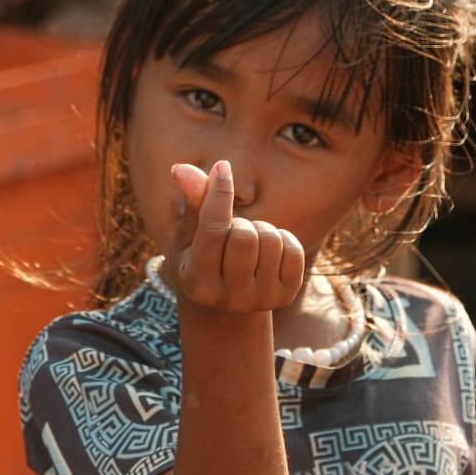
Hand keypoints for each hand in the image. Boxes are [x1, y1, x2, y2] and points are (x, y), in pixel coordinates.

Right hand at [168, 161, 303, 312]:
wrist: (226, 307)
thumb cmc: (200, 261)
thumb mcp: (189, 236)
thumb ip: (191, 203)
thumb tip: (181, 168)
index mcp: (197, 283)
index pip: (213, 230)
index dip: (218, 194)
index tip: (222, 167)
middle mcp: (228, 298)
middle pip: (245, 236)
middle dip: (240, 221)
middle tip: (233, 230)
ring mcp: (259, 300)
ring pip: (271, 239)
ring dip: (261, 229)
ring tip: (249, 242)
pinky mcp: (285, 297)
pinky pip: (293, 250)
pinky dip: (283, 239)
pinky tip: (268, 251)